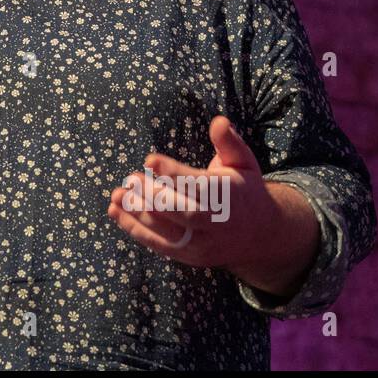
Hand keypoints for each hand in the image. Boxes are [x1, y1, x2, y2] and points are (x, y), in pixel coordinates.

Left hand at [106, 115, 311, 293]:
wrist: (262, 235)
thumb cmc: (244, 189)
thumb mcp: (244, 162)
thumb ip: (229, 142)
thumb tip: (219, 120)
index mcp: (231, 196)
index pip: (200, 185)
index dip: (174, 173)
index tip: (150, 159)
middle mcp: (219, 222)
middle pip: (184, 212)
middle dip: (154, 196)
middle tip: (130, 178)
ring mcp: (204, 243)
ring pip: (169, 232)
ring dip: (138, 214)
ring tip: (116, 195)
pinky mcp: (191, 256)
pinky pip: (160, 245)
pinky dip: (135, 230)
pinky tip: (116, 212)